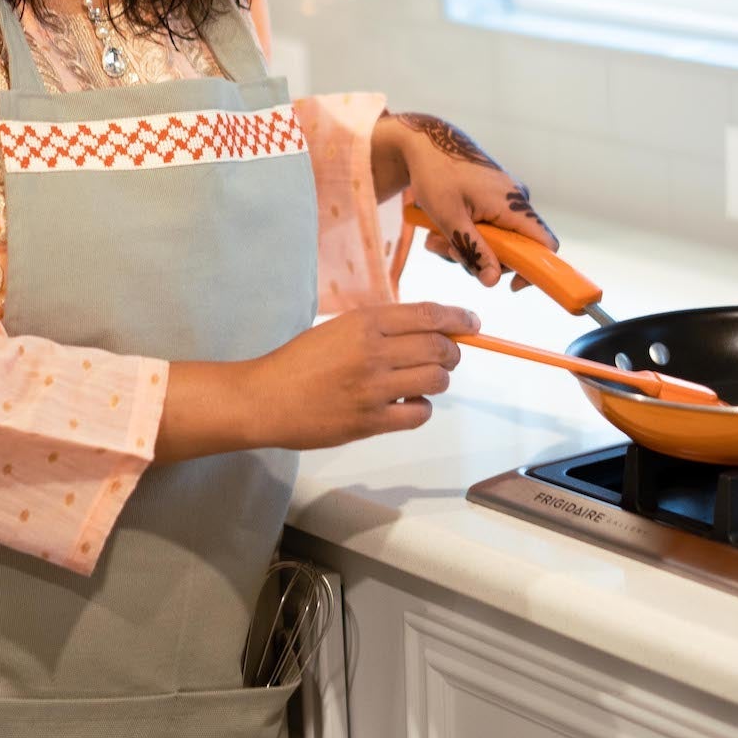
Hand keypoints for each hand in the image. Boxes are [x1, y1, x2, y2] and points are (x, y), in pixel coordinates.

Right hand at [240, 301, 479, 449]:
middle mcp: (373, 351)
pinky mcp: (371, 421)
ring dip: (438, 379)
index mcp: (364, 322)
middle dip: (452, 352)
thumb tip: (426, 330)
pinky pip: (419, 414)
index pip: (428, 315)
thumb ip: (378, 327)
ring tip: (423, 381)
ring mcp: (373, 388)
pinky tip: (407, 404)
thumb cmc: (298, 362)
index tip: (473, 323)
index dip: (459, 319)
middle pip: (440, 348)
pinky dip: (421, 408)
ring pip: (436, 380)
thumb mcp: (337, 328)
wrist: (264, 399)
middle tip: (447, 356)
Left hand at [385, 110, 556, 291]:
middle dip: (482, 259)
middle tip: (448, 252)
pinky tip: (439, 229)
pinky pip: (487, 228)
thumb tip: (494, 281)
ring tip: (435, 239)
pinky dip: (465, 234)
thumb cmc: (436, 174)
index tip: (511, 285)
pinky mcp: (492, 199)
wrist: (425, 141)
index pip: (545, 244)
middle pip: (514, 249)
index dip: (536, 269)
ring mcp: (504, 200)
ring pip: (496, 241)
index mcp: (513, 205)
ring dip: (466, 248)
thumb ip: (474, 251)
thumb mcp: (450, 219)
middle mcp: (515, 202)